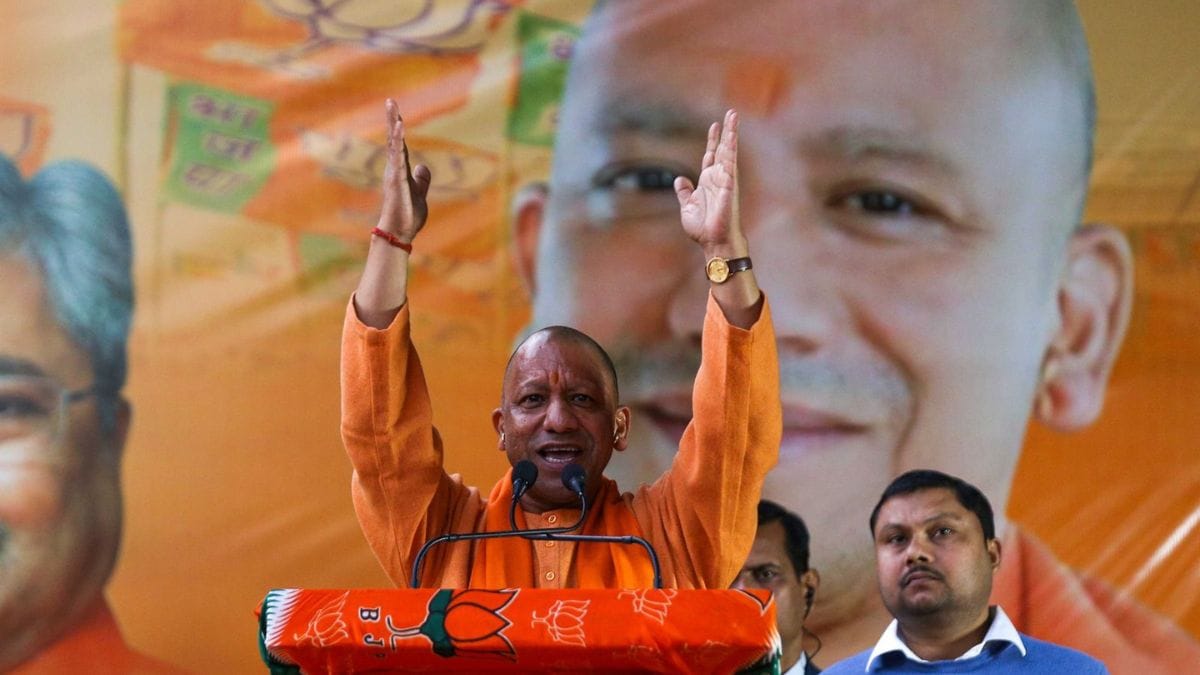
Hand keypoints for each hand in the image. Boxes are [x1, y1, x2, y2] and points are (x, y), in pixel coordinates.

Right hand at [378, 98, 431, 243]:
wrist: (400, 233)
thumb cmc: (408, 215)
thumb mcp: (419, 193)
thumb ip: (421, 180)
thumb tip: (423, 167)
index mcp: (400, 171)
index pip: (400, 145)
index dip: (398, 128)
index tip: (397, 111)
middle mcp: (394, 169)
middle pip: (393, 140)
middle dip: (392, 120)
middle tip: (390, 101)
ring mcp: (394, 174)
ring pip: (394, 145)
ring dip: (394, 125)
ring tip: (393, 108)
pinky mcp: (397, 180)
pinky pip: (398, 157)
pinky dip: (399, 142)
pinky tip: (400, 128)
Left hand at [674, 109, 742, 251]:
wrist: (713, 242)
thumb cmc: (703, 229)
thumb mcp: (687, 207)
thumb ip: (685, 192)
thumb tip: (680, 180)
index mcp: (707, 182)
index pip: (710, 156)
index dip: (713, 141)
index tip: (715, 126)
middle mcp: (718, 178)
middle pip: (722, 149)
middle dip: (726, 131)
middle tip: (730, 113)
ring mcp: (724, 180)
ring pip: (728, 151)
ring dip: (731, 133)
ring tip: (733, 116)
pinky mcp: (729, 184)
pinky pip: (730, 162)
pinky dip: (731, 148)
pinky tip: (732, 136)